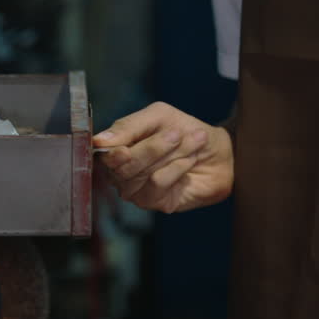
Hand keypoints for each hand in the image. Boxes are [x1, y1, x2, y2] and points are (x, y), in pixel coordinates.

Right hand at [93, 102, 233, 213]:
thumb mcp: (159, 116)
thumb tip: (99, 141)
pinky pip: (157, 184)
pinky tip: (189, 161)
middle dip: (154, 147)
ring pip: (141, 175)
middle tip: (177, 134)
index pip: (103, 153)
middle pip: (123, 165)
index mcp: (117, 147)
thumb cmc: (185, 130)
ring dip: (170, 155)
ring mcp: (136, 190)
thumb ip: (129, 126)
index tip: (125, 149)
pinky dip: (176, 168)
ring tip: (191, 143)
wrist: (219, 151)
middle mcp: (122, 171)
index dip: (112, 153)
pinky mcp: (155, 202)